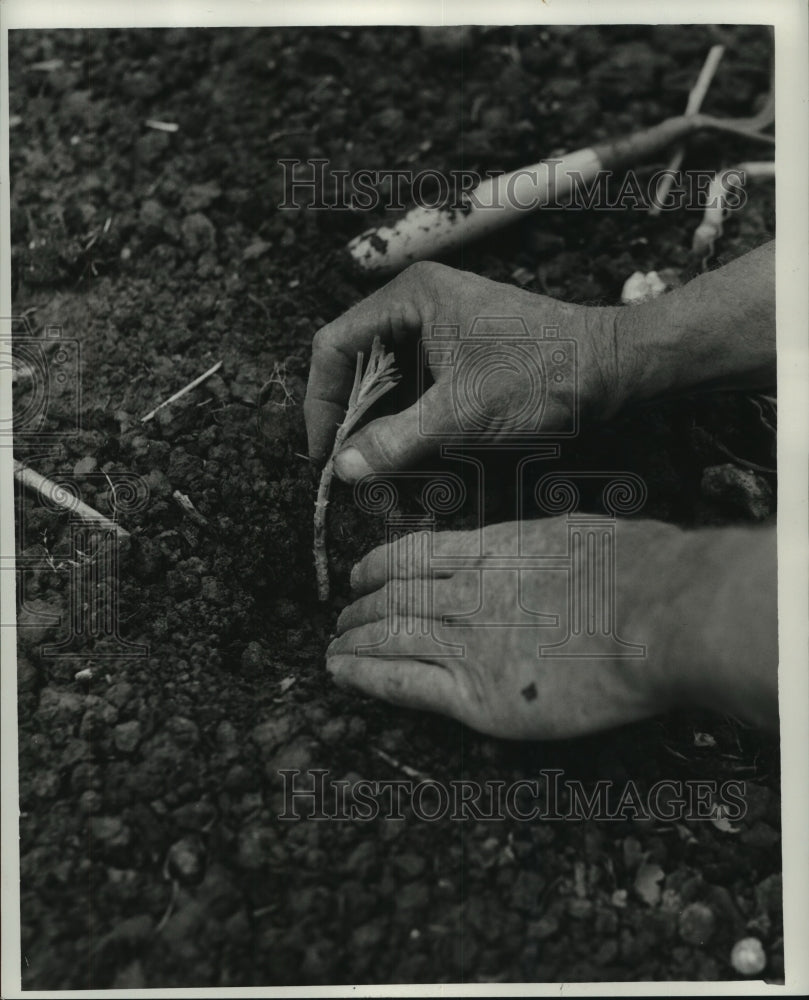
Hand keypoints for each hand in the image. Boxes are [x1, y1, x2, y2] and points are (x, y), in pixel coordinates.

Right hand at [304, 245, 774, 481]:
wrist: (614, 365)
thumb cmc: (544, 376)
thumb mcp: (462, 415)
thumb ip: (397, 442)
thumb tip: (343, 470)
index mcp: (410, 297)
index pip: (334, 345)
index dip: (321, 402)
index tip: (323, 452)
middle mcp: (419, 302)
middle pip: (358, 363)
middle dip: (354, 419)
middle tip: (355, 468)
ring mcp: (441, 323)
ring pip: (388, 379)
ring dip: (384, 424)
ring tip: (388, 469)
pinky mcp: (461, 346)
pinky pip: (418, 384)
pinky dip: (412, 419)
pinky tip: (419, 452)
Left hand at [326, 517, 777, 738]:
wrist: (657, 617)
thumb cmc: (635, 570)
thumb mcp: (573, 533)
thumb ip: (533, 545)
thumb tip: (523, 547)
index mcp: (491, 550)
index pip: (411, 554)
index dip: (376, 565)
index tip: (360, 573)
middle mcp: (467, 593)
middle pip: (391, 596)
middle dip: (359, 607)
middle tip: (342, 617)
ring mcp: (467, 644)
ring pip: (387, 636)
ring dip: (353, 641)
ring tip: (333, 648)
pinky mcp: (479, 697)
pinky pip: (403, 683)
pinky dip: (365, 676)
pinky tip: (341, 673)